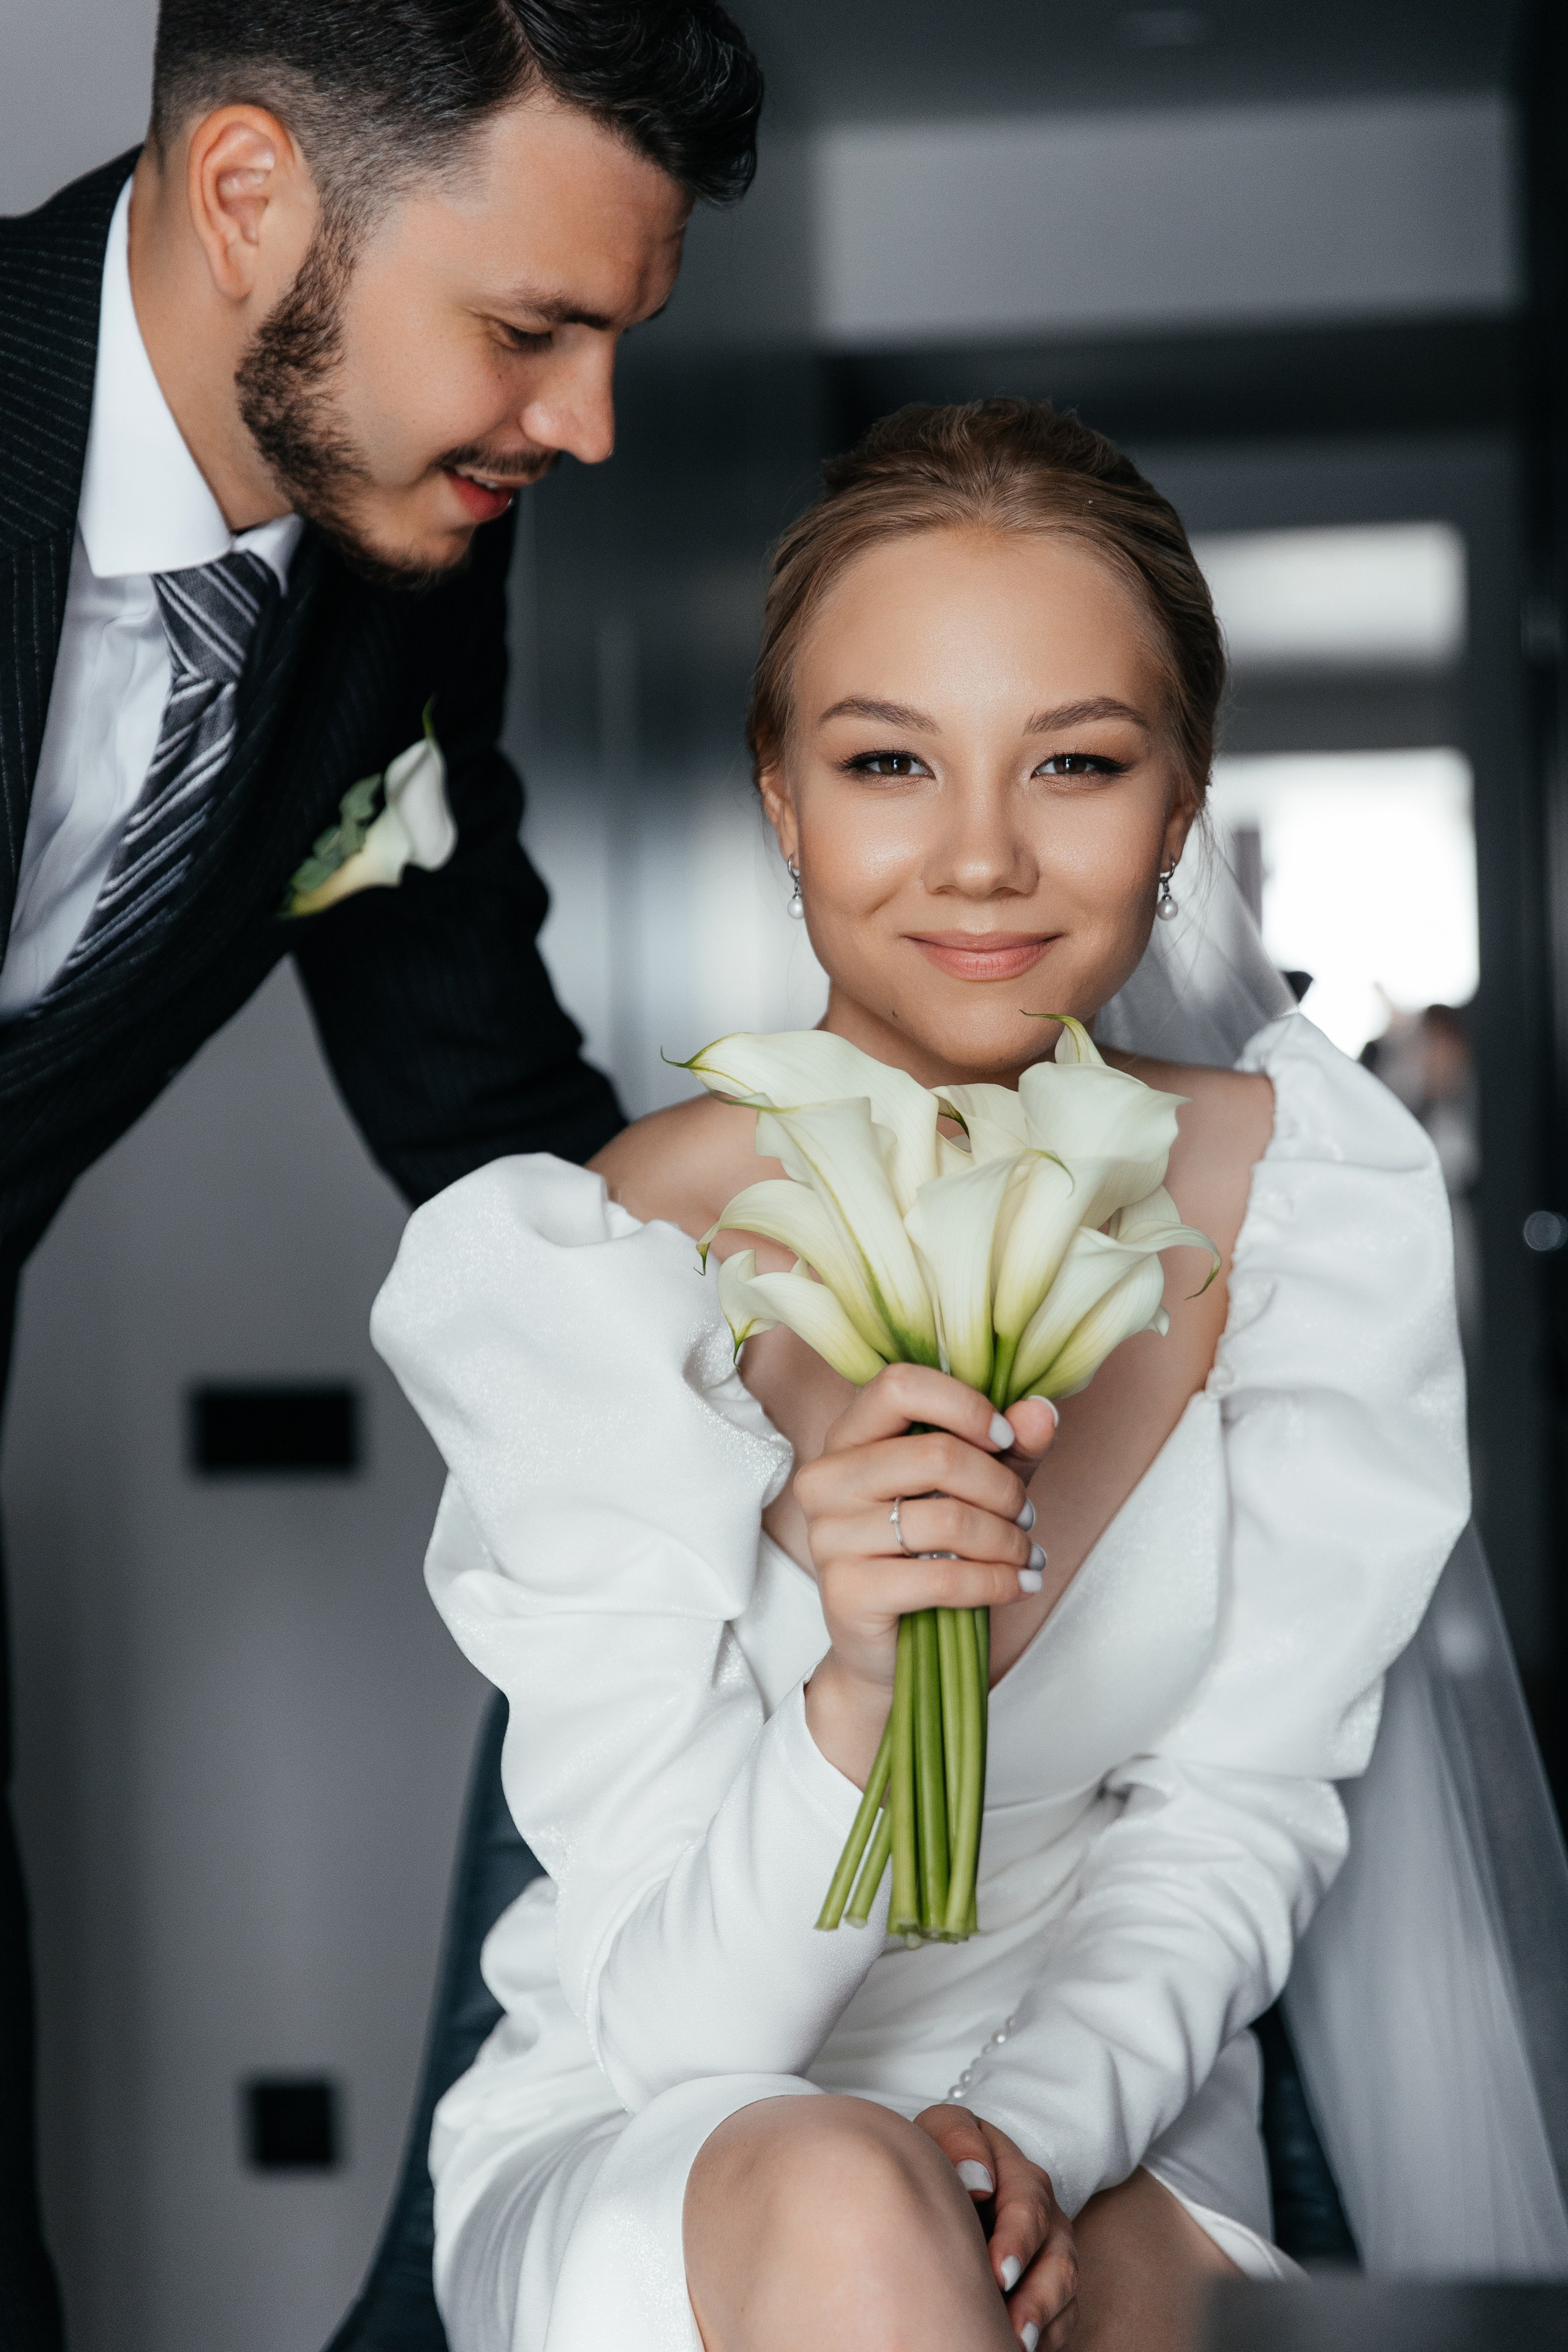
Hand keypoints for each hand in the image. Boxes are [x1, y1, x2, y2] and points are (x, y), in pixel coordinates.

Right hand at [798, 1365, 1056, 1783]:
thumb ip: (1008, 1448)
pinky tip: (1019, 1585)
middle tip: (1026, 1515)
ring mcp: (828, 1536)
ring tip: (1026, 1555)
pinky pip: (943, 1576)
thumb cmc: (928, 1552)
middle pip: (936, 1455)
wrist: (888, 1648)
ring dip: (1006, 1540)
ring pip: (947, 1519)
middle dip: (1002, 1488)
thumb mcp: (975, 1489)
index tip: (1004, 1438)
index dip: (963, 1405)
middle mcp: (826, 1478)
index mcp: (848, 1437)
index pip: (898, 1385)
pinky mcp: (846, 1591)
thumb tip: (1041, 1412)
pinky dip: (997, 1582)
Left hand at [915, 2104, 1077, 2348]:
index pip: (1030, 2206)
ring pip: (1063, 2291)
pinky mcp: (1047, 2287)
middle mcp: (1045, 2217)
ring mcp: (1051, 2253)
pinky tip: (1017, 2346)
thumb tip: (979, 2182)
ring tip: (1016, 2345)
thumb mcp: (943, 2130)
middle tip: (1012, 2323)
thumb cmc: (944, 2154)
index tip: (998, 2272)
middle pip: (1057, 2257)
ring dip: (1042, 2320)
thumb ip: (959, 2142)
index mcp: (1022, 2177)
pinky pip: (1062, 2317)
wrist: (951, 2177)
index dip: (1018, 2240)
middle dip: (1037, 2294)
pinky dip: (1046, 2335)